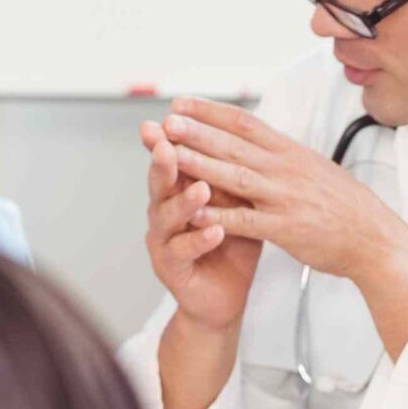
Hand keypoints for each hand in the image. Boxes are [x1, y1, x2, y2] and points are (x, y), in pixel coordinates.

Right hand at [142, 119, 258, 333]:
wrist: (225, 296)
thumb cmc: (230, 247)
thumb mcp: (235, 203)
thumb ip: (232, 174)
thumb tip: (246, 133)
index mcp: (179, 191)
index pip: (175, 158)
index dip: (175, 136)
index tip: (176, 111)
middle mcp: (164, 212)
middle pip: (160, 181)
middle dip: (162, 161)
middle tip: (165, 141)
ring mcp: (164, 241)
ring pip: (166, 216)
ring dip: (184, 201)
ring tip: (201, 188)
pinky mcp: (171, 269)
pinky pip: (182, 251)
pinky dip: (199, 239)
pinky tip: (215, 230)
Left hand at [156, 98, 407, 284]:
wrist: (376, 240)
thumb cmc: (347, 208)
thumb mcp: (316, 170)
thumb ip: (286, 157)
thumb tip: (261, 142)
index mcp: (291, 152)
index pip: (245, 123)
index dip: (210, 112)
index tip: (181, 104)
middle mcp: (286, 169)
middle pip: (233, 143)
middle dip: (196, 131)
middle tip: (164, 121)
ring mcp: (285, 198)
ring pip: (233, 176)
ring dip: (198, 164)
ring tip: (167, 155)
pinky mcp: (286, 228)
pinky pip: (245, 220)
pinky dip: (218, 216)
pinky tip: (193, 212)